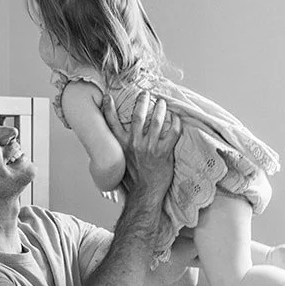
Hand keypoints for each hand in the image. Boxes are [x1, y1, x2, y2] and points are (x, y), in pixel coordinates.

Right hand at [103, 91, 178, 216]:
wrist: (146, 192)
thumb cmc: (134, 178)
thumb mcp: (120, 160)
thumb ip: (119, 147)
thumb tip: (116, 137)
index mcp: (121, 145)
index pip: (112, 123)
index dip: (109, 108)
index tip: (108, 97)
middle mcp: (134, 144)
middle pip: (138, 116)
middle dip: (141, 102)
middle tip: (145, 94)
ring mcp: (150, 148)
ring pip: (156, 122)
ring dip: (160, 109)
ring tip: (162, 102)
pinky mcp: (164, 153)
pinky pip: (172, 132)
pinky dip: (175, 123)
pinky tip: (176, 118)